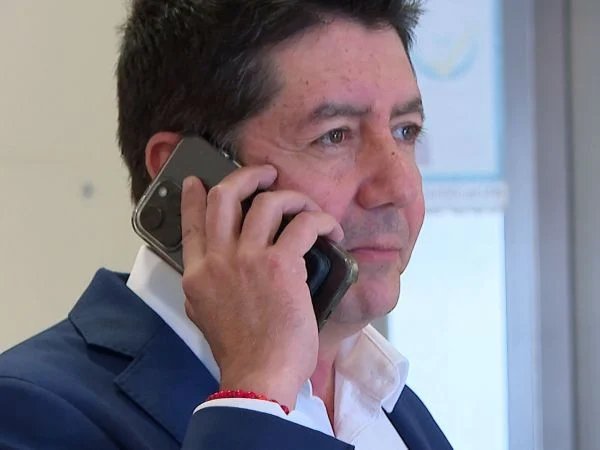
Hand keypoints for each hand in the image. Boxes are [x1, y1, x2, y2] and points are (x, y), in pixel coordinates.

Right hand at [180, 165, 342, 407]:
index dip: (193, 196)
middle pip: (225, 197)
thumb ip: (204, 286)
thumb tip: (214, 267)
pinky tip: (330, 229)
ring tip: (307, 206)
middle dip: (246, 176)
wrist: (258, 375)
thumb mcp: (204, 315)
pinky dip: (320, 220)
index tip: (198, 180)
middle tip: (265, 174)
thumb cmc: (240, 351)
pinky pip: (303, 224)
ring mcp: (247, 260)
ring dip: (293, 197)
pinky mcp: (280, 265)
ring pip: (268, 202)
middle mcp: (218, 260)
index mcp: (197, 274)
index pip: (190, 222)